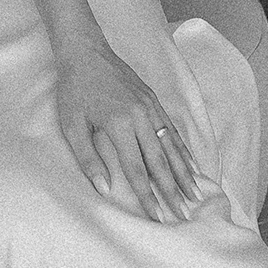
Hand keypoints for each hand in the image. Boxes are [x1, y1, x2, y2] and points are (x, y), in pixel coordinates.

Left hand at [53, 34, 204, 221]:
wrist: (85, 51)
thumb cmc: (74, 89)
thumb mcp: (72, 125)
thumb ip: (88, 158)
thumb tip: (104, 189)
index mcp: (119, 124)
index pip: (136, 169)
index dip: (148, 195)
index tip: (158, 216)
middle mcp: (140, 116)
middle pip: (159, 161)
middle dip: (172, 190)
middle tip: (183, 214)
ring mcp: (150, 107)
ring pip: (171, 146)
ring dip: (184, 172)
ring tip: (195, 193)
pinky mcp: (153, 100)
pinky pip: (171, 129)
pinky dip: (183, 149)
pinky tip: (191, 164)